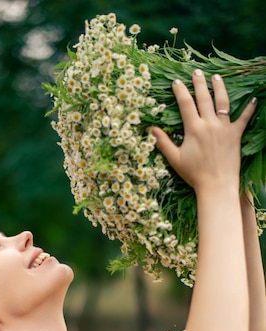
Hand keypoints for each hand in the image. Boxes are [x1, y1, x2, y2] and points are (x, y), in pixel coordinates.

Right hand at [151, 71, 255, 194]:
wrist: (216, 185)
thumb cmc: (194, 174)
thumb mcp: (174, 159)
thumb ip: (162, 142)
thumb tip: (150, 129)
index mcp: (193, 129)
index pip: (185, 104)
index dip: (180, 91)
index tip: (176, 82)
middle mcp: (209, 124)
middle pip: (204, 98)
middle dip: (199, 83)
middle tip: (196, 72)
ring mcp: (224, 128)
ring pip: (223, 102)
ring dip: (219, 87)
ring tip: (216, 77)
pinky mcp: (236, 135)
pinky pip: (244, 119)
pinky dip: (249, 108)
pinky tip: (253, 99)